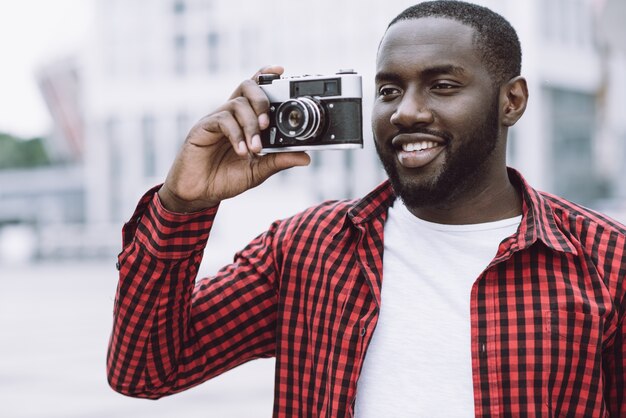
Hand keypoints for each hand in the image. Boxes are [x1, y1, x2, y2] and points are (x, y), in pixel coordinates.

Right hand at [158, 65, 310, 212]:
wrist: (198, 193)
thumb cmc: (225, 179)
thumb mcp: (258, 171)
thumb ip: (279, 161)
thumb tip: (305, 157)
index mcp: (244, 120)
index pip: (255, 90)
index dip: (266, 76)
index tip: (281, 70)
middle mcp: (231, 115)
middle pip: (247, 87)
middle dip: (262, 101)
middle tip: (268, 124)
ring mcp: (216, 119)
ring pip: (237, 104)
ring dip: (251, 126)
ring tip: (256, 149)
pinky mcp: (203, 128)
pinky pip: (222, 120)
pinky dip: (236, 135)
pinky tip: (242, 152)